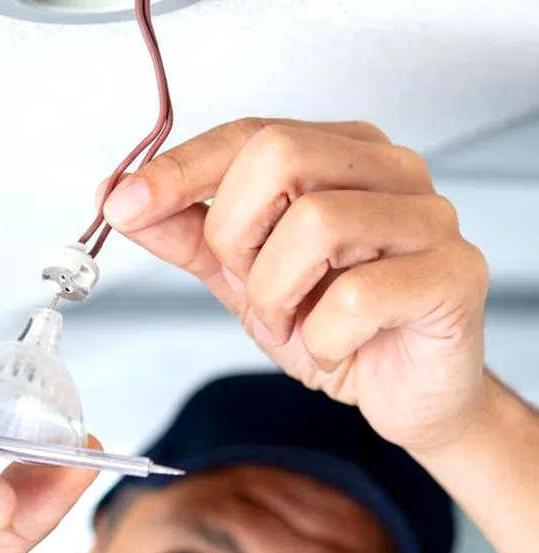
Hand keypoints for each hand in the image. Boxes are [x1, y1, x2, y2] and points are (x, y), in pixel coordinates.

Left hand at [101, 118, 488, 450]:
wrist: (406, 393)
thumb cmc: (340, 330)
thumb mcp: (248, 281)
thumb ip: (192, 237)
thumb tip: (122, 200)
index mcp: (343, 157)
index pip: (252, 135)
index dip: (182, 169)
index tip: (124, 203)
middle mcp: (390, 171)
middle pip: (279, 159)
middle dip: (238, 239)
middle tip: (252, 288)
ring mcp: (429, 218)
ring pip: (316, 225)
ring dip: (277, 297)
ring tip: (294, 325)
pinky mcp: (454, 273)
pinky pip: (357, 297)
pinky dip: (323, 337)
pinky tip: (334, 347)